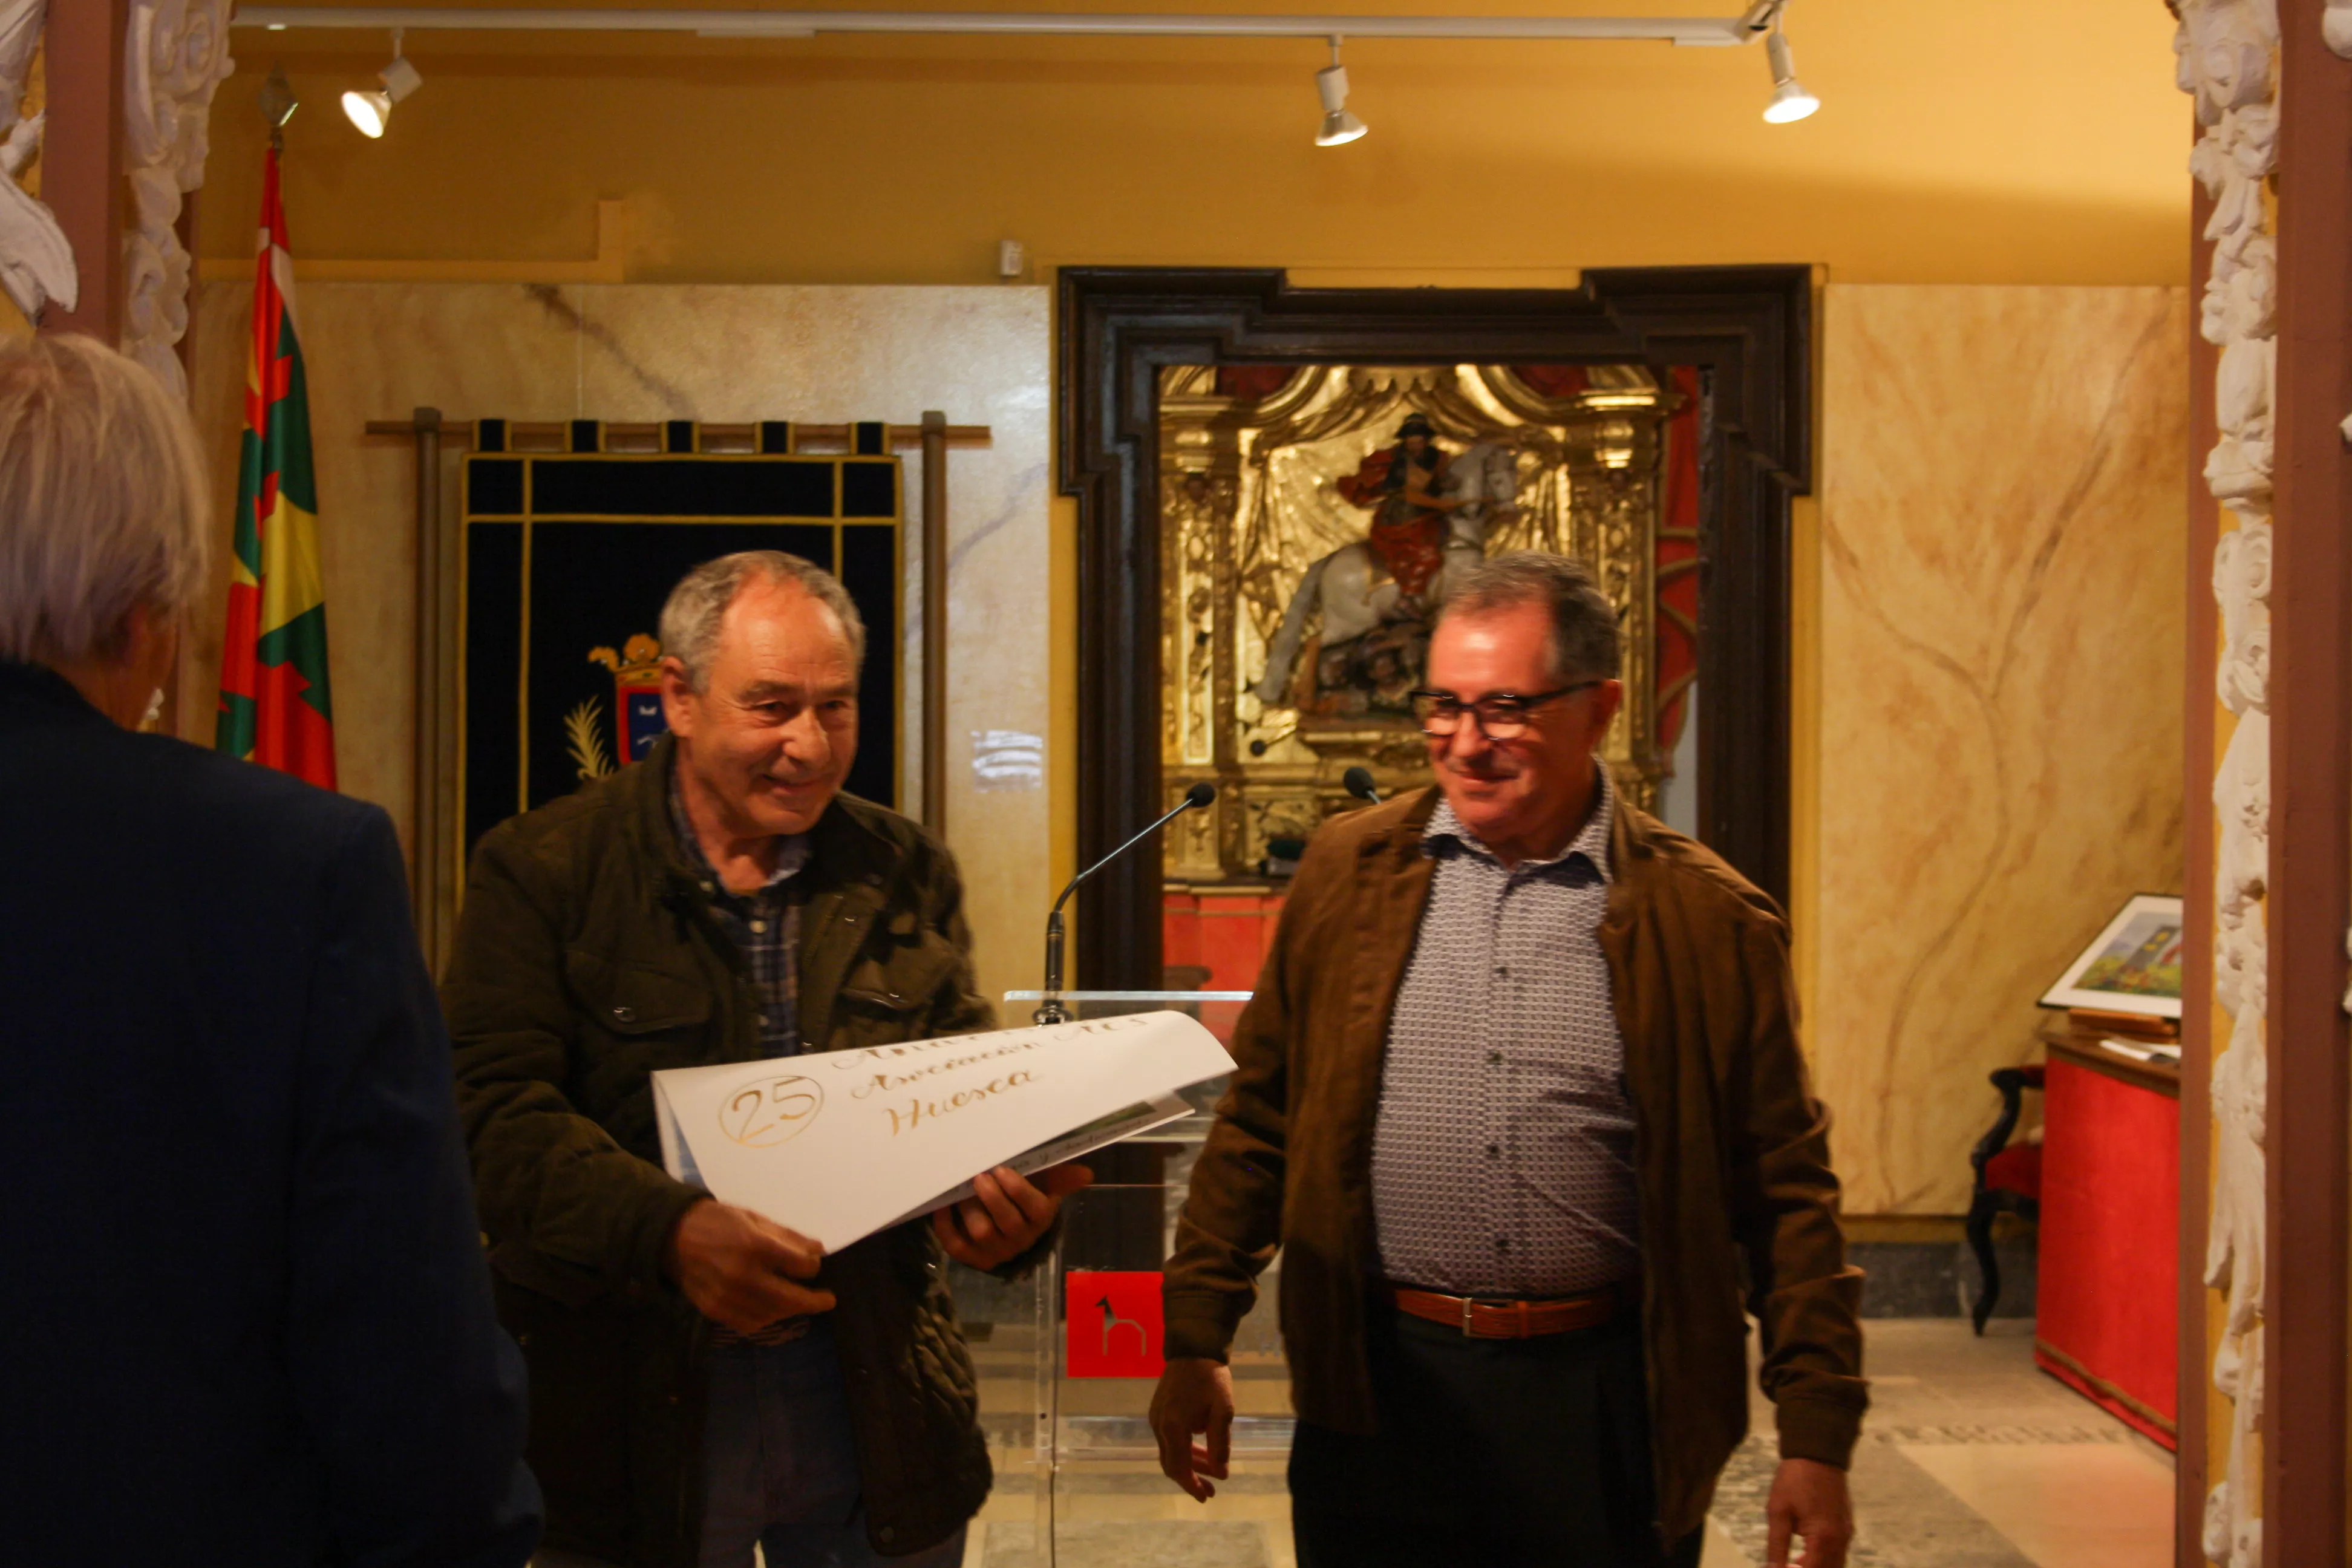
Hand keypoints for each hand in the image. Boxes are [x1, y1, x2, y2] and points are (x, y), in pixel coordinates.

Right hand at [665, 1198, 835, 1333]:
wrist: (673, 1236)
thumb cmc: (718, 1222)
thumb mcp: (755, 1218)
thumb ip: (788, 1237)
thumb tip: (818, 1251)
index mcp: (755, 1246)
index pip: (800, 1266)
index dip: (813, 1266)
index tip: (814, 1263)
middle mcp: (742, 1275)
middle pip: (790, 1298)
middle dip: (814, 1301)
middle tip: (828, 1301)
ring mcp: (727, 1297)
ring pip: (772, 1314)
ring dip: (791, 1311)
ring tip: (800, 1303)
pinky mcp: (715, 1311)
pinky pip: (749, 1323)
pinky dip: (766, 1318)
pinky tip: (773, 1310)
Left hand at [930, 1163, 1092, 1271]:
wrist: (1013, 1232)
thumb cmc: (1028, 1199)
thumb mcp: (1046, 1186)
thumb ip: (1061, 1177)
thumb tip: (1087, 1174)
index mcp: (1040, 1219)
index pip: (1034, 1209)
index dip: (1018, 1191)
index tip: (1002, 1170)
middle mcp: (1019, 1239)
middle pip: (1006, 1223)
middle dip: (992, 1199)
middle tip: (979, 1177)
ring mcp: (995, 1251)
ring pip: (980, 1232)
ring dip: (968, 1209)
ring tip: (960, 1189)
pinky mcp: (972, 1257)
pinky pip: (956, 1246)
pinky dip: (946, 1227)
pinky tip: (941, 1207)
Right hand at [1149, 1357, 1235, 1500]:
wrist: (1192, 1347)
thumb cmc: (1210, 1378)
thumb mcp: (1222, 1410)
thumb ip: (1220, 1443)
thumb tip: (1221, 1473)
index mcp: (1174, 1427)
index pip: (1179, 1468)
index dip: (1192, 1486)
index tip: (1205, 1497)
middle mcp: (1159, 1426)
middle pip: (1171, 1464)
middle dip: (1191, 1479)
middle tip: (1211, 1491)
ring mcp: (1156, 1418)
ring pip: (1170, 1452)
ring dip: (1190, 1464)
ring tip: (1211, 1472)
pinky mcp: (1158, 1411)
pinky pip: (1169, 1440)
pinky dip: (1184, 1450)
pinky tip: (1202, 1449)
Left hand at [1766, 1457, 1852, 1567]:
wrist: (1817, 1453)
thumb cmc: (1793, 1480)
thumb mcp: (1778, 1512)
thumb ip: (1776, 1546)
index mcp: (1824, 1538)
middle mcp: (1841, 1540)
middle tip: (1786, 1565)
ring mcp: (1847, 1534)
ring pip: (1836, 1565)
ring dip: (1817, 1566)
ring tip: (1794, 1562)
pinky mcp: (1847, 1527)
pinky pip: (1839, 1553)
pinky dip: (1825, 1560)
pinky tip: (1805, 1555)